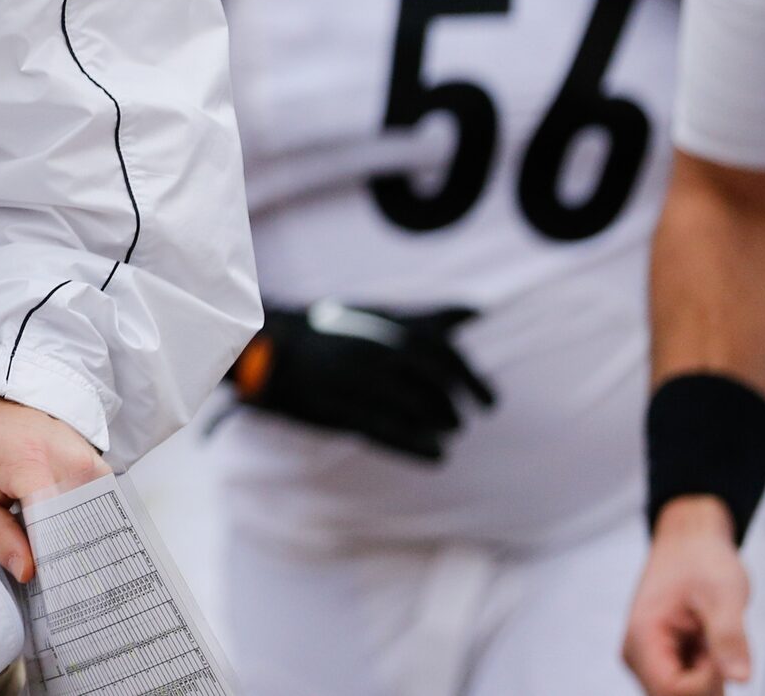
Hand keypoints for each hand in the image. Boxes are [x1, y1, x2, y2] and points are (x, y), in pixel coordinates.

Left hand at [0, 397, 106, 581]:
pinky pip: (101, 510)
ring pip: (97, 524)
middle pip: (82, 529)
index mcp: (28, 462)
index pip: (55, 526)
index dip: (52, 564)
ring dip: (81, 548)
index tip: (51, 593)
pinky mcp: (98, 468)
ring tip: (64, 569)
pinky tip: (72, 544)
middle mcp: (69, 460)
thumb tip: (27, 571)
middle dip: (70, 564)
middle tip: (58, 591)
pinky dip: (87, 531)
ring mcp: (89, 461)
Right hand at [235, 301, 496, 461]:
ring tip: (446, 433)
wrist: (275, 350)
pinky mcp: (340, 411)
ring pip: (414, 411)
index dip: (474, 381)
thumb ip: (430, 318)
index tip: (489, 402)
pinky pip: (387, 432)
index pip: (445, 355)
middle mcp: (376, 353)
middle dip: (453, 406)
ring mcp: (358, 383)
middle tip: (461, 420)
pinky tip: (437, 455)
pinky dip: (418, 446)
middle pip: (434, 386)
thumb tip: (480, 310)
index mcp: (387, 329)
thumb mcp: (381, 317)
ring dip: (439, 426)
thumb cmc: (336, 333)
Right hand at [625, 497, 751, 695]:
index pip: (672, 691)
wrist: (690, 541)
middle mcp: (638, 653)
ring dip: (709, 678)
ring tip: (711, 641)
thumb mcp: (724, 593)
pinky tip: (709, 647)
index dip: (708, 683)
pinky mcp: (663, 659)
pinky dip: (708, 673)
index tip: (722, 657)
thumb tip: (740, 678)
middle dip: (709, 682)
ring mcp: (649, 658)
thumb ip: (730, 637)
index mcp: (642, 636)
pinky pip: (688, 685)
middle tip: (718, 646)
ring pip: (684, 694)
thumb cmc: (699, 558)